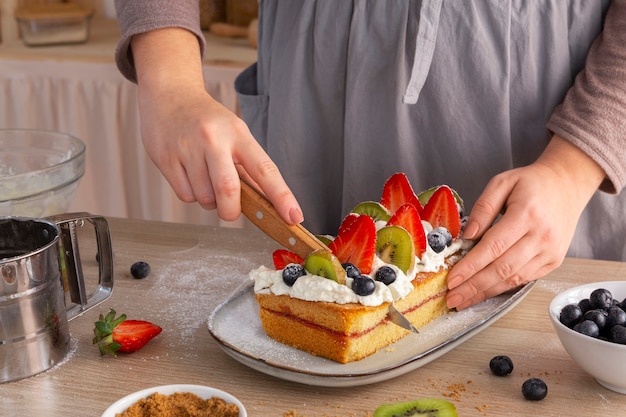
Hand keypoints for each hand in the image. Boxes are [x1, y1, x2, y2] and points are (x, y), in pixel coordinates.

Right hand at [131, 28, 302, 224]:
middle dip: (231, 211)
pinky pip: (185, 195)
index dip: (282, 196)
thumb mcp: (235, 134)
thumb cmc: (209, 121)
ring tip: (204, 178)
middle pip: (229, 190)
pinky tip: (188, 174)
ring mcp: (187, 148)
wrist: (170, 93)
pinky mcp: (165, 157)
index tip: (294, 217)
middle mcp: (214, 139)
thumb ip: (249, 168)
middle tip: (231, 211)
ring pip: (204, 198)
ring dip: (209, 201)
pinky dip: (191, 195)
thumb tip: (268, 204)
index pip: (265, 169)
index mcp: (239, 134)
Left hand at [446, 136, 604, 309]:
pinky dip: (502, 288)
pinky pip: (524, 279)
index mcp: (527, 214)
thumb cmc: (532, 183)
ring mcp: (550, 252)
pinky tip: (484, 292)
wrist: (567, 184)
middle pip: (502, 268)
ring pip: (513, 279)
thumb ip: (483, 207)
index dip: (471, 265)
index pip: (493, 246)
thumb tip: (467, 236)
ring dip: (485, 292)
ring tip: (463, 300)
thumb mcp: (502, 182)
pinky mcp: (553, 261)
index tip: (452, 279)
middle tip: (452, 297)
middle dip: (474, 286)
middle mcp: (542, 237)